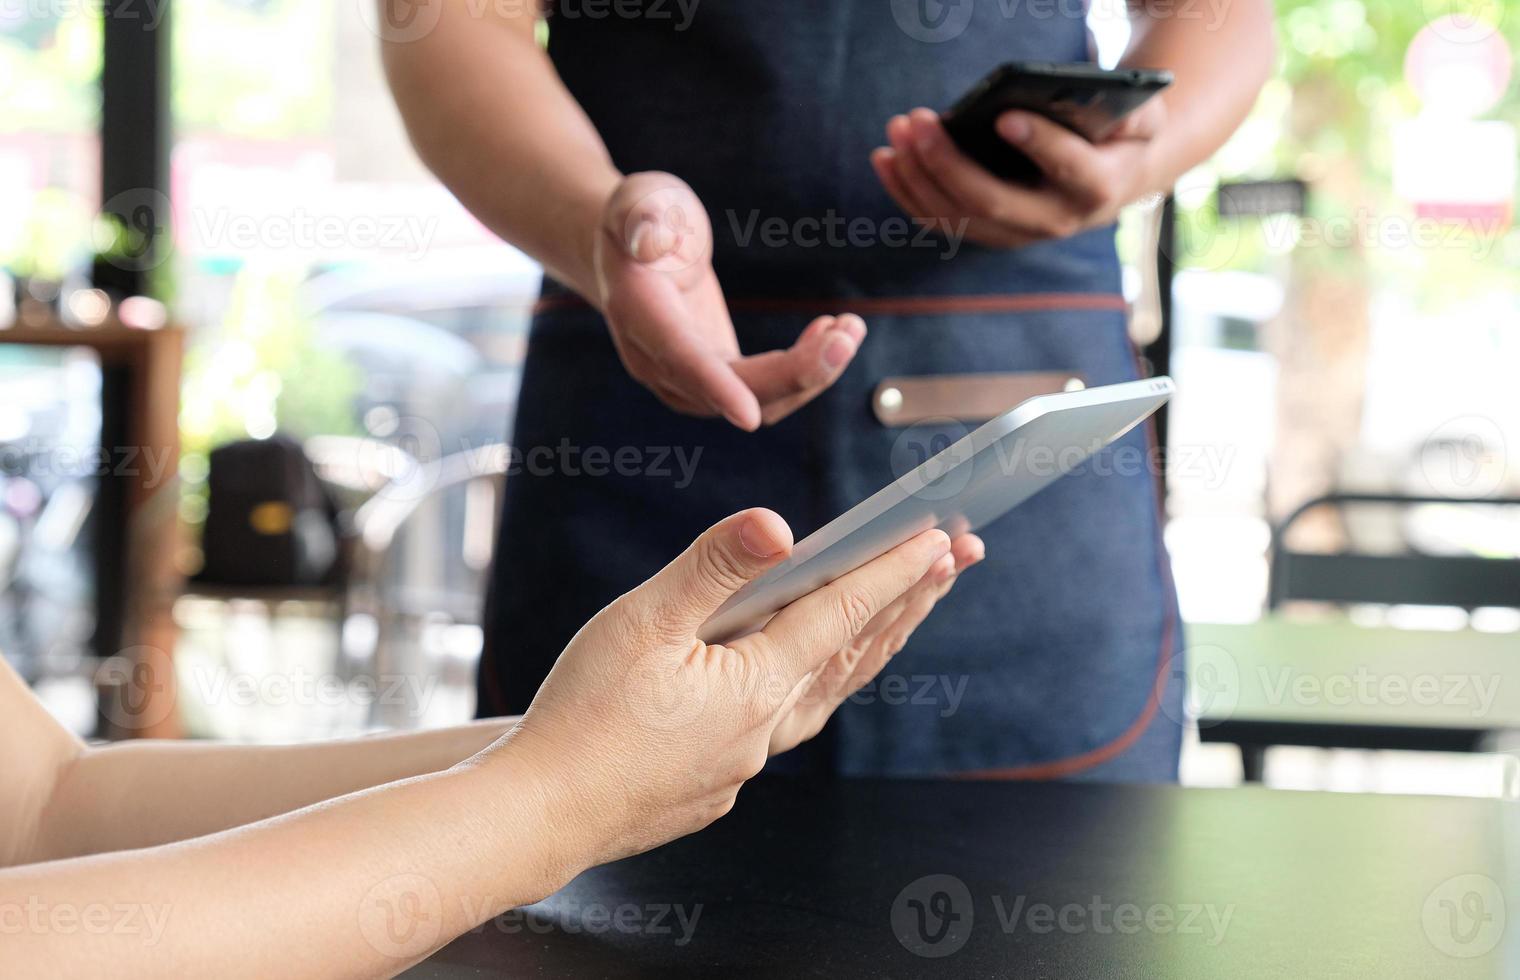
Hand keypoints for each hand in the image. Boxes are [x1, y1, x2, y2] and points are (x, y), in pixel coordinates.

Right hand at [499, 509, 975, 871]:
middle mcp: (765, 728)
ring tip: (907, 609)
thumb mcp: (642, 623)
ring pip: (829, 692)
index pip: (842, 614)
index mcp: (756, 685)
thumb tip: (778, 525)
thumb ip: (713, 568)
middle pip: (855, 654)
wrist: (539, 817)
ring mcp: (743, 761)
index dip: (892, 569)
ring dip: (873, 642)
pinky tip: (808, 675)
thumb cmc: (582, 717)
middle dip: (910, 599)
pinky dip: (819, 684)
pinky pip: (788, 723)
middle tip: (959, 556)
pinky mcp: (716, 782)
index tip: (939, 534)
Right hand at [592, 172, 865, 429]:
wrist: (629, 252)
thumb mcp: (639, 200)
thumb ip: (643, 217)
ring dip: (811, 373)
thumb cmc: (639, 216)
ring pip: (757, 401)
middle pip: (734, 390)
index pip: (680, 358)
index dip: (715, 386)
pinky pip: (764, 391)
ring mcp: (687, 379)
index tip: (747, 416)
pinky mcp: (716, 377)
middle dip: (797, 371)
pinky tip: (830, 332)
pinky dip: (804, 369)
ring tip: (850, 327)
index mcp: (640, 315)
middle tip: (848, 332)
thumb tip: (649, 237)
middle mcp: (659, 361)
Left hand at [870, 99, 1167, 248]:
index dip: (1039, 143)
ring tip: (898, 128)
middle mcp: (1051, 220)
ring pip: (955, 214)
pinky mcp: (986, 232)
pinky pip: (938, 220)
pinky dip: (905, 191)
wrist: (1109, 179)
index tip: (1005, 116)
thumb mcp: (1141, 118)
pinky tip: (885, 158)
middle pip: (990, 200)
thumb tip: (1096, 101)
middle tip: (917, 120)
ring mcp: (1013, 233)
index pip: (1068, 168)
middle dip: (946, 160)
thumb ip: (1134, 112)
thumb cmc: (1121, 136)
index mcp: (1095, 187)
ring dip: (916, 173)